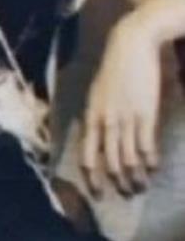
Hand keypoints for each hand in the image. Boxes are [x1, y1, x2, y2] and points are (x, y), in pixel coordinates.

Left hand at [81, 12, 161, 197]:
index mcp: (91, 116)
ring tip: (140, 187)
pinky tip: (153, 168)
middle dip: (116, 181)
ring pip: (128, 157)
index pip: (87, 154)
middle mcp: (105, 121)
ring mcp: (125, 118)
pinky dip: (149, 160)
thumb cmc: (115, 67)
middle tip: (125, 194)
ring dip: (135, 175)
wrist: (131, 45)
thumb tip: (98, 132)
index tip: (96, 191)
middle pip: (108, 160)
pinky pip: (145, 145)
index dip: (91, 175)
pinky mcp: (145, 113)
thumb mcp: (98, 92)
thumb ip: (97, 113)